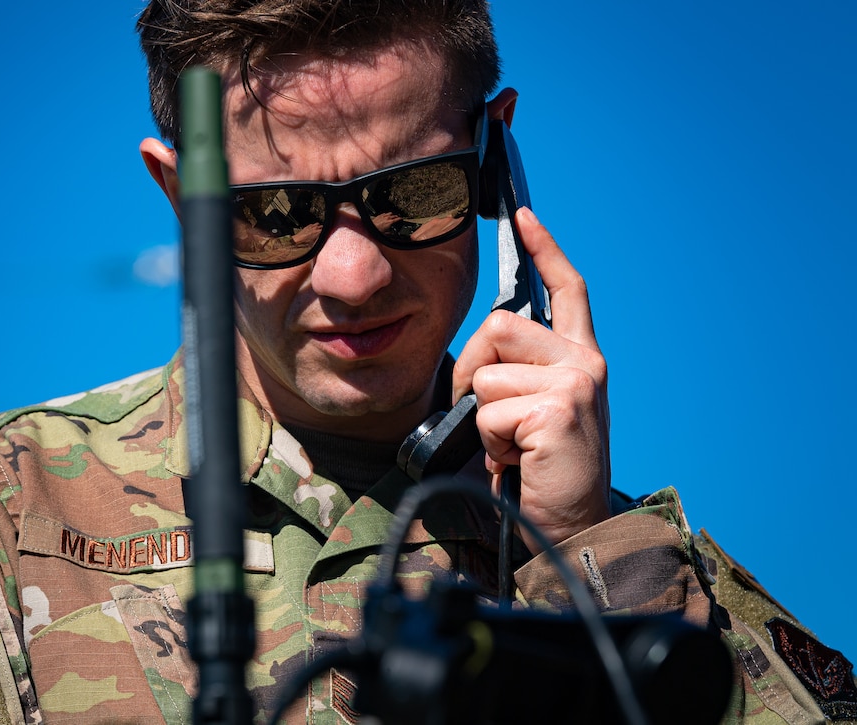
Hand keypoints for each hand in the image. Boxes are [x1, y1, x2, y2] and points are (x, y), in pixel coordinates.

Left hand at [453, 207, 609, 553]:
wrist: (573, 530)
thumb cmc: (544, 473)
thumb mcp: (534, 412)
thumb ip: (521, 373)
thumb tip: (483, 349)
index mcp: (581, 359)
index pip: (568, 290)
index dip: (545, 250)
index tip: (523, 216)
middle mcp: (585, 363)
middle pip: (498, 326)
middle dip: (474, 371)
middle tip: (490, 418)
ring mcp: (575, 384)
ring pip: (486, 373)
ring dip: (484, 418)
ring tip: (512, 447)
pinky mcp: (557, 409)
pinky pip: (488, 411)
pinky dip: (489, 444)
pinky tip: (518, 461)